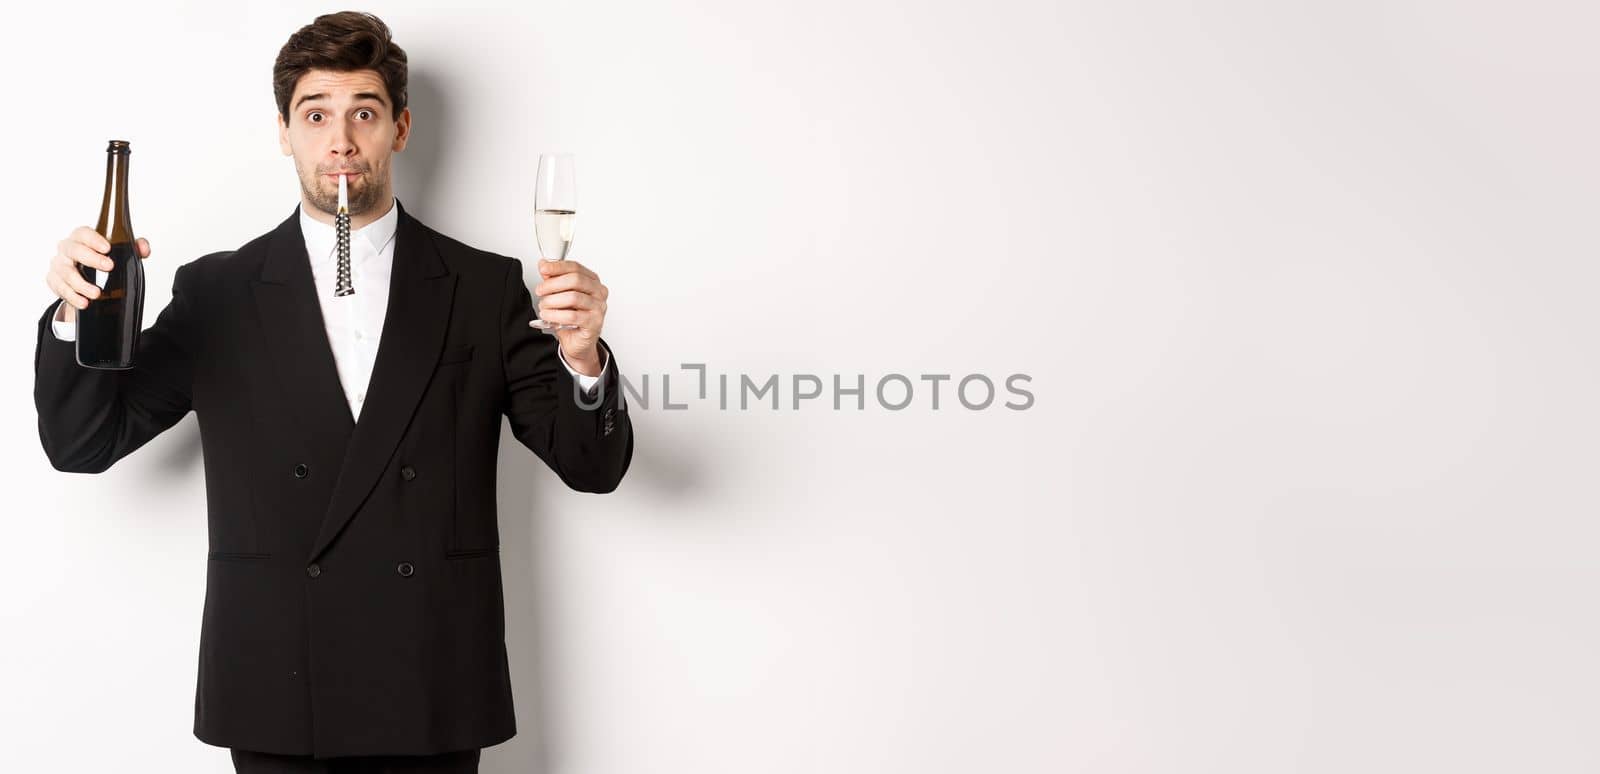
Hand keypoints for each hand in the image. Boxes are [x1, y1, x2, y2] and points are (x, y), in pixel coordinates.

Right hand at [46, 227, 150, 321]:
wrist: (87, 279)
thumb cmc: (102, 260)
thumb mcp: (120, 253)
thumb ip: (134, 248)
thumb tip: (143, 248)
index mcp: (81, 238)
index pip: (83, 233)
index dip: (93, 239)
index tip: (107, 248)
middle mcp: (67, 249)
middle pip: (73, 249)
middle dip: (91, 258)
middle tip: (109, 267)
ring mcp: (59, 265)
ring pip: (65, 272)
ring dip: (81, 284)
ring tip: (96, 294)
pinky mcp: (54, 281)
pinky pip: (59, 288)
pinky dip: (72, 296)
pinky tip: (84, 303)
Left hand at [531, 258, 607, 374]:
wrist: (577, 341)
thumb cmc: (571, 317)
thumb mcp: (560, 295)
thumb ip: (554, 279)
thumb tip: (544, 265)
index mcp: (592, 281)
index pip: (576, 268)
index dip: (558, 266)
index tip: (543, 268)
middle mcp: (599, 292)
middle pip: (575, 280)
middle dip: (553, 284)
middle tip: (540, 291)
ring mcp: (599, 308)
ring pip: (573, 298)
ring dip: (552, 301)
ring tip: (543, 306)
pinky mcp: (594, 323)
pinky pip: (572, 316)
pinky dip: (556, 315)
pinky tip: (548, 315)